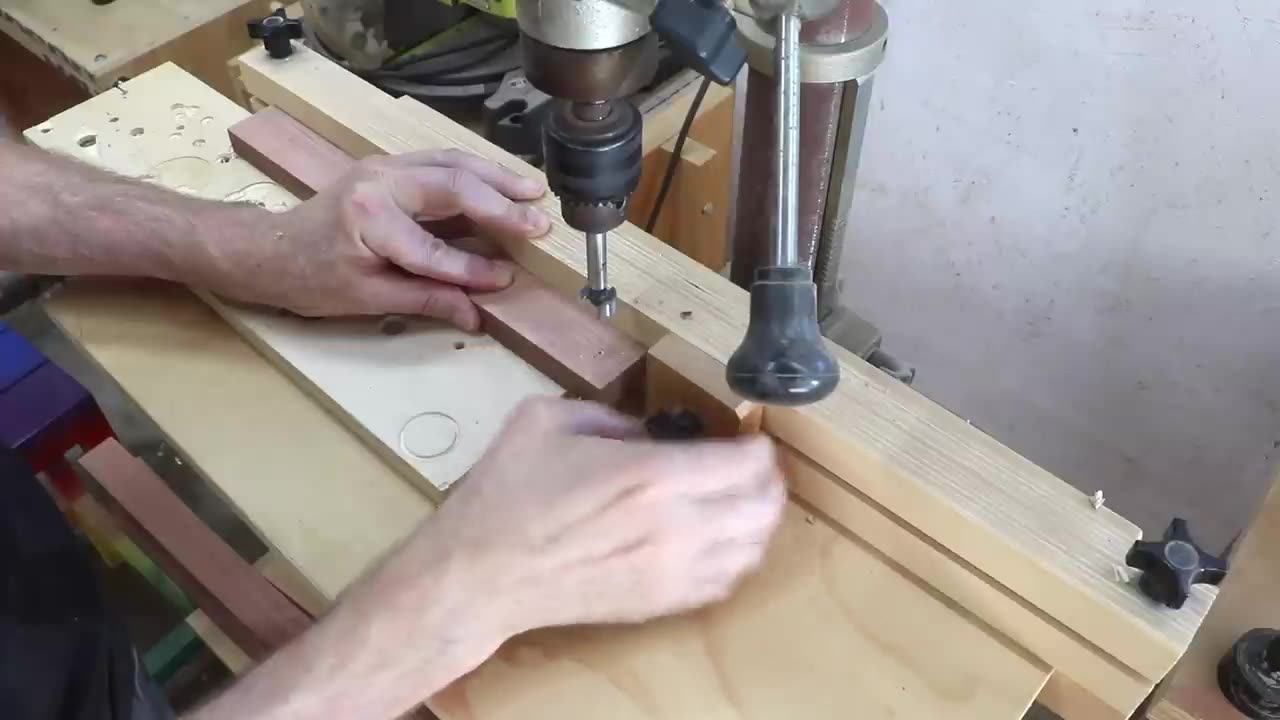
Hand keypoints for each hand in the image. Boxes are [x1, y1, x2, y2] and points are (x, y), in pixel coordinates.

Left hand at [220, 149, 549, 327]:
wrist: (270, 249)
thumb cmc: (312, 278)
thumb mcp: (367, 299)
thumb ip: (425, 300)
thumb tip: (475, 315)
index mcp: (369, 218)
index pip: (434, 247)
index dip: (472, 267)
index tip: (506, 279)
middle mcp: (379, 181)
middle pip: (452, 185)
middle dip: (500, 204)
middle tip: (539, 221)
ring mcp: (385, 167)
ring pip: (452, 162)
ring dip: (496, 176)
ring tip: (533, 190)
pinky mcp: (391, 166)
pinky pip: (441, 161)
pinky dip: (476, 171)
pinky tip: (502, 181)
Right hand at [424, 397, 786, 635]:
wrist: (479, 575)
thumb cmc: (505, 495)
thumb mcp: (548, 420)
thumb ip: (611, 415)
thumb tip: (646, 430)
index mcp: (652, 474)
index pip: (747, 460)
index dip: (757, 444)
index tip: (747, 435)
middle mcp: (675, 526)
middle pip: (765, 505)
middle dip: (767, 479)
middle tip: (751, 464)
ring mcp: (671, 572)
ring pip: (754, 547)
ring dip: (758, 519)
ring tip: (742, 500)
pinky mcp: (660, 602)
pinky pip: (726, 581)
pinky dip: (736, 557)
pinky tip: (718, 539)